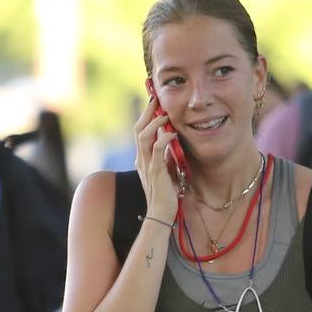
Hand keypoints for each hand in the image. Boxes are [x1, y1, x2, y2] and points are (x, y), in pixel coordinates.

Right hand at [134, 93, 180, 220]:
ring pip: (143, 136)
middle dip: (147, 112)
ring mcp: (146, 164)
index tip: (154, 102)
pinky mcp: (155, 171)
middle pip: (138, 129)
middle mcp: (141, 159)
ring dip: (154, 123)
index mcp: (142, 158)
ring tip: (165, 115)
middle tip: (156, 99)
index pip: (139, 131)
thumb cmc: (165, 192)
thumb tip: (169, 139)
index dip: (145, 115)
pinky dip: (164, 138)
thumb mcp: (165, 169)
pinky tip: (173, 133)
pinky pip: (157, 149)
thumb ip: (164, 155)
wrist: (162, 212)